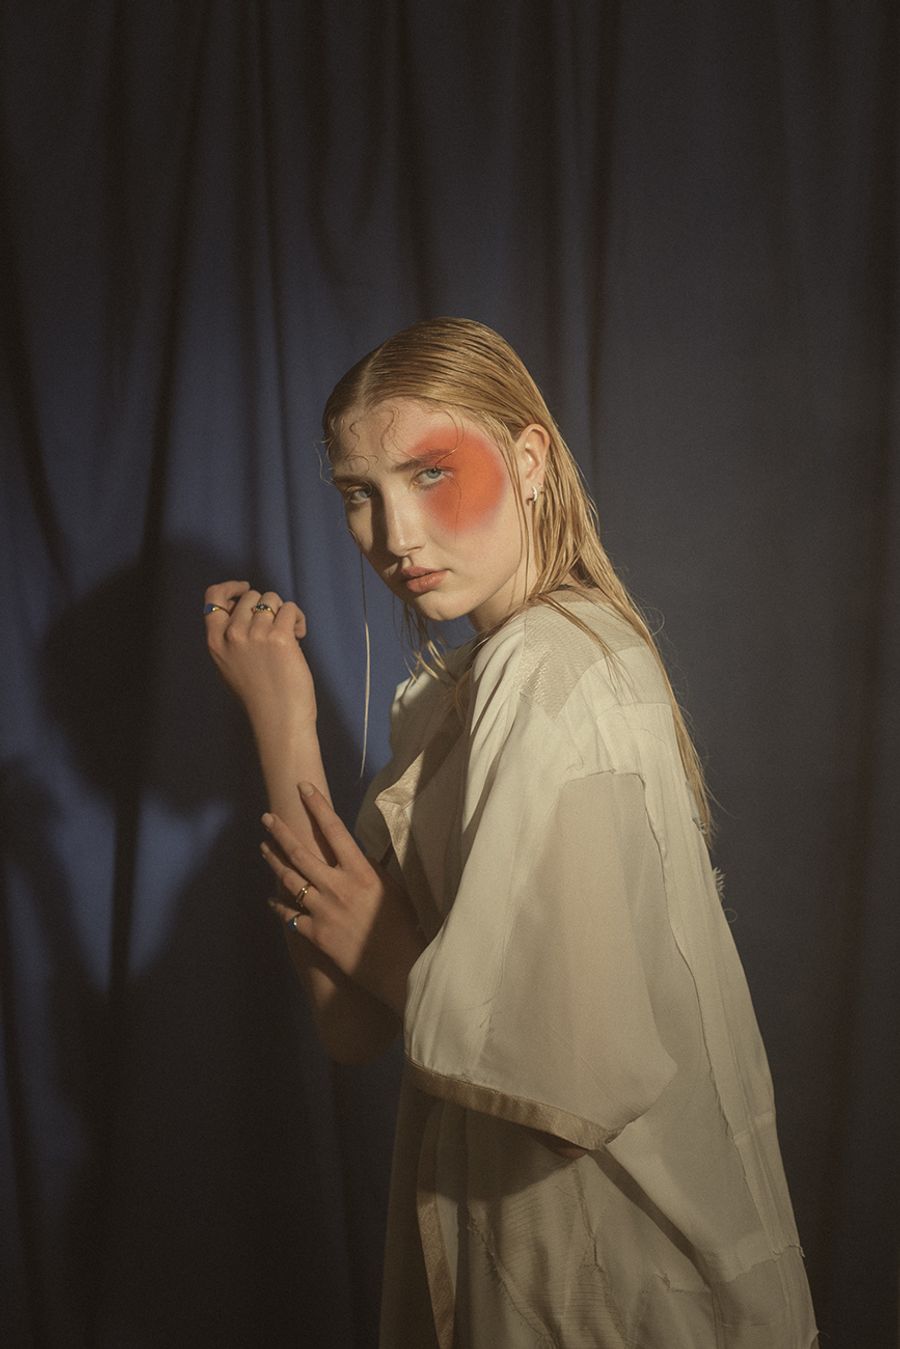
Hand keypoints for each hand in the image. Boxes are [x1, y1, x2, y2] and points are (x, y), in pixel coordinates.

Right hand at [204, 580, 315, 729]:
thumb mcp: (229, 665)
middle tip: (276, 627)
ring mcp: (255, 634)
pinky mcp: (279, 637)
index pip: (213, 597)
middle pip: (250, 597)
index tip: (245, 588)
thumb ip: (231, 638)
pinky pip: (289, 609)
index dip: (230, 587)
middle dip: (266, 606)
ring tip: (290, 633)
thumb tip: (246, 610)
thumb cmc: (258, 695)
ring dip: (283, 612)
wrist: (277, 718)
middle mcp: (232, 634)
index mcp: (215, 642)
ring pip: (271, 599)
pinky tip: (299, 635)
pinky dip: (297, 618)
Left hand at [261, 784, 425, 1014]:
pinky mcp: (314, 934)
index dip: (317, 807)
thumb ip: (373, 869)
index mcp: (360, 871)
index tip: (303, 789)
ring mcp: (322, 910)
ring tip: (263, 849)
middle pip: (301, 853)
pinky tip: (270, 900)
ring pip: (289, 881)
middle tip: (267, 817)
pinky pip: (289, 915)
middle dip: (281, 832)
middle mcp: (336, 886)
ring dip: (274, 862)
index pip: (334, 830)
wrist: (398, 967)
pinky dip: (278, 906)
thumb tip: (361, 853)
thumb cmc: (403, 925)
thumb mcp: (394, 888)